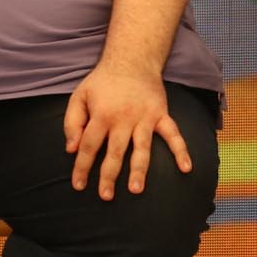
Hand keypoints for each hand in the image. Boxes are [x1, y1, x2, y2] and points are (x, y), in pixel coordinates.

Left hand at [64, 64, 190, 198]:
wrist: (132, 59)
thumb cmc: (102, 82)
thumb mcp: (79, 96)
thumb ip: (72, 122)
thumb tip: (70, 149)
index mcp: (101, 115)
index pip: (88, 146)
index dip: (81, 167)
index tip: (78, 185)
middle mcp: (123, 118)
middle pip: (114, 152)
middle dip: (108, 176)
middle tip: (105, 196)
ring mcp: (144, 117)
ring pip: (141, 148)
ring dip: (138, 170)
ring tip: (135, 190)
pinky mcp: (160, 114)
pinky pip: (173, 134)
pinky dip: (181, 151)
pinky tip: (186, 168)